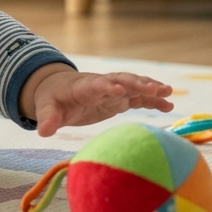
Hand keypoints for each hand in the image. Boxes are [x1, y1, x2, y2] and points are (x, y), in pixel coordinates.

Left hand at [23, 66, 173, 136]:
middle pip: (120, 80)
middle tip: (154, 88)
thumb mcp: (46, 109)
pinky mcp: (119, 99)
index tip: (119, 89)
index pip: (96, 85)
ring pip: (133, 86)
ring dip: (149, 88)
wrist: (58, 89)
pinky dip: (152, 99)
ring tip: (168, 92)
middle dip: (136, 83)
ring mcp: (112, 91)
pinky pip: (138, 97)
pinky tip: (168, 104)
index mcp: (83, 87)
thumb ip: (47, 119)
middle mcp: (101, 85)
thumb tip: (43, 131)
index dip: (106, 86)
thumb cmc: (51, 99)